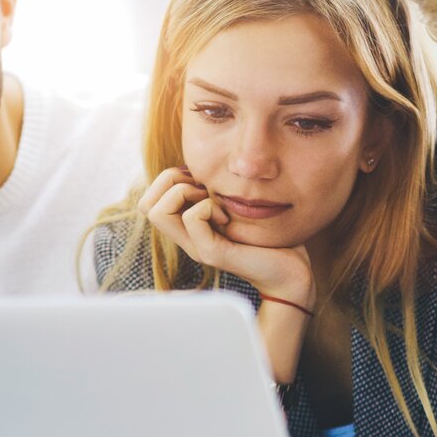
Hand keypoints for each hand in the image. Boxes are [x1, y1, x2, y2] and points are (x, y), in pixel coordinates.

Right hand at [137, 167, 314, 306]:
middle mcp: (186, 239)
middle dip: (171, 181)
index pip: (148, 201)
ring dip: (185, 193)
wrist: (290, 271)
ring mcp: (196, 247)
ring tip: (213, 201)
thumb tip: (198, 166)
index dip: (169, 180)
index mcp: (188, 228)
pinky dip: (209, 206)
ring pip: (157, 211)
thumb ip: (215, 192)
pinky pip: (192, 216)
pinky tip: (228, 217)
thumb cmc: (268, 237)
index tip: (201, 180)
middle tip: (203, 188)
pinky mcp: (211, 253)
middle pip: (146, 205)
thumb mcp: (235, 207)